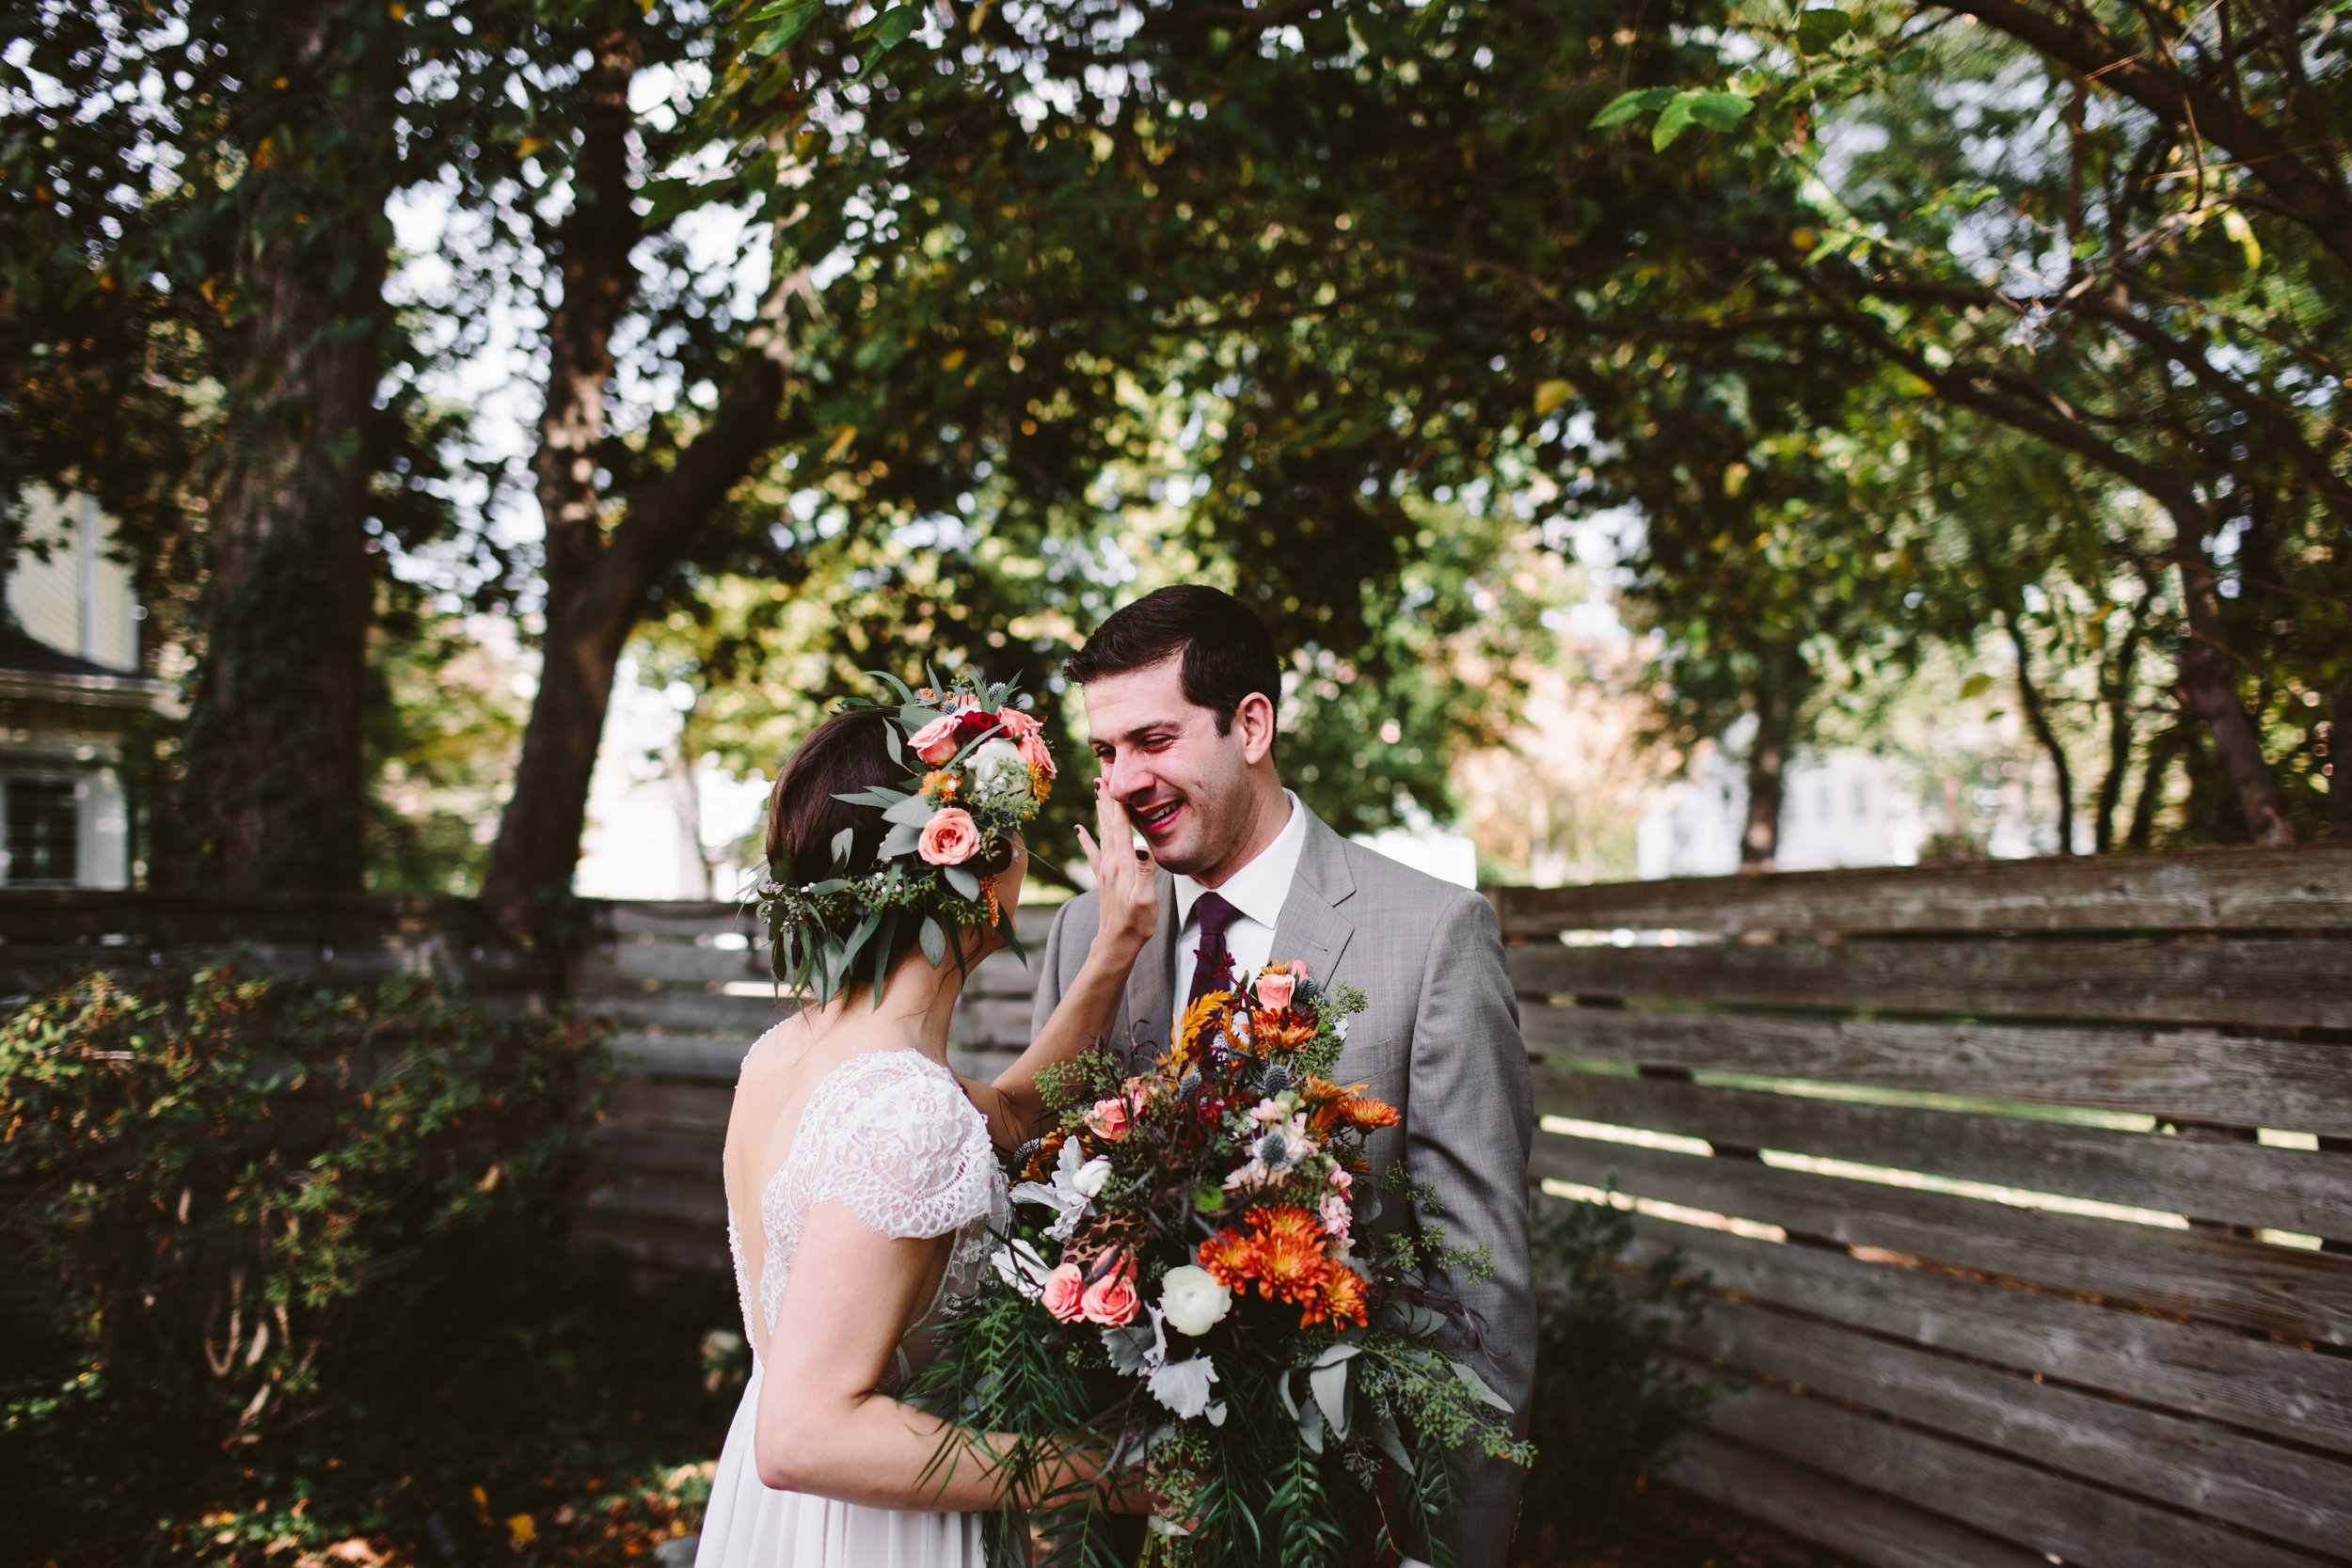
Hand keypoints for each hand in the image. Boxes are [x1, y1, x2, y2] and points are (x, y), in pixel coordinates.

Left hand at [1076, 778, 1158, 955]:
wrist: (1116, 943)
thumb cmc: (1136, 923)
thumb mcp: (1146, 898)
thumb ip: (1144, 870)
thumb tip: (1140, 844)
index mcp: (1122, 861)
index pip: (1120, 823)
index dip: (1118, 798)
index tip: (1114, 775)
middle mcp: (1111, 860)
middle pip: (1108, 821)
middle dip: (1107, 796)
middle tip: (1102, 771)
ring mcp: (1105, 868)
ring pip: (1102, 831)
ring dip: (1100, 810)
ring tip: (1097, 790)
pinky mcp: (1104, 877)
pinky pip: (1094, 852)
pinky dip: (1086, 838)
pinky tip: (1079, 829)